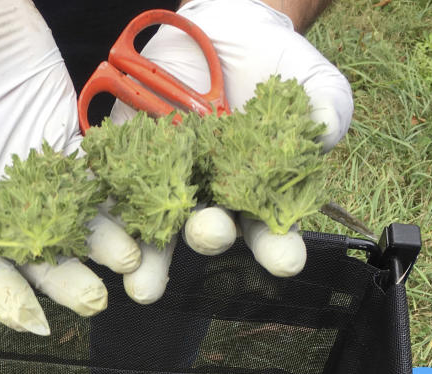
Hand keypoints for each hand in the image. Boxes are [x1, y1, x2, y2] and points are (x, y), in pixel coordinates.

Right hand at [0, 0, 140, 334]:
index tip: (30, 321)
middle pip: (31, 249)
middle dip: (62, 278)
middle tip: (97, 301)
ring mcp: (32, 163)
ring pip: (71, 217)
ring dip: (102, 243)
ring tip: (134, 264)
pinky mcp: (63, 133)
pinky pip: (95, 172)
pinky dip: (118, 195)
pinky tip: (148, 212)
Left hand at [111, 0, 353, 300]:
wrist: (227, 33)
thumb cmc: (277, 67)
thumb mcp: (311, 81)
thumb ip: (325, 107)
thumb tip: (325, 127)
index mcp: (258, 194)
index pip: (269, 231)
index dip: (277, 247)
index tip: (286, 260)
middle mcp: (212, 197)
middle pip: (208, 230)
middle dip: (209, 236)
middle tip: (210, 234)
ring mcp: (169, 180)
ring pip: (156, 224)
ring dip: (150, 255)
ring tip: (143, 282)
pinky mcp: (129, 158)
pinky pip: (115, 186)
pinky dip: (109, 208)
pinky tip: (106, 233)